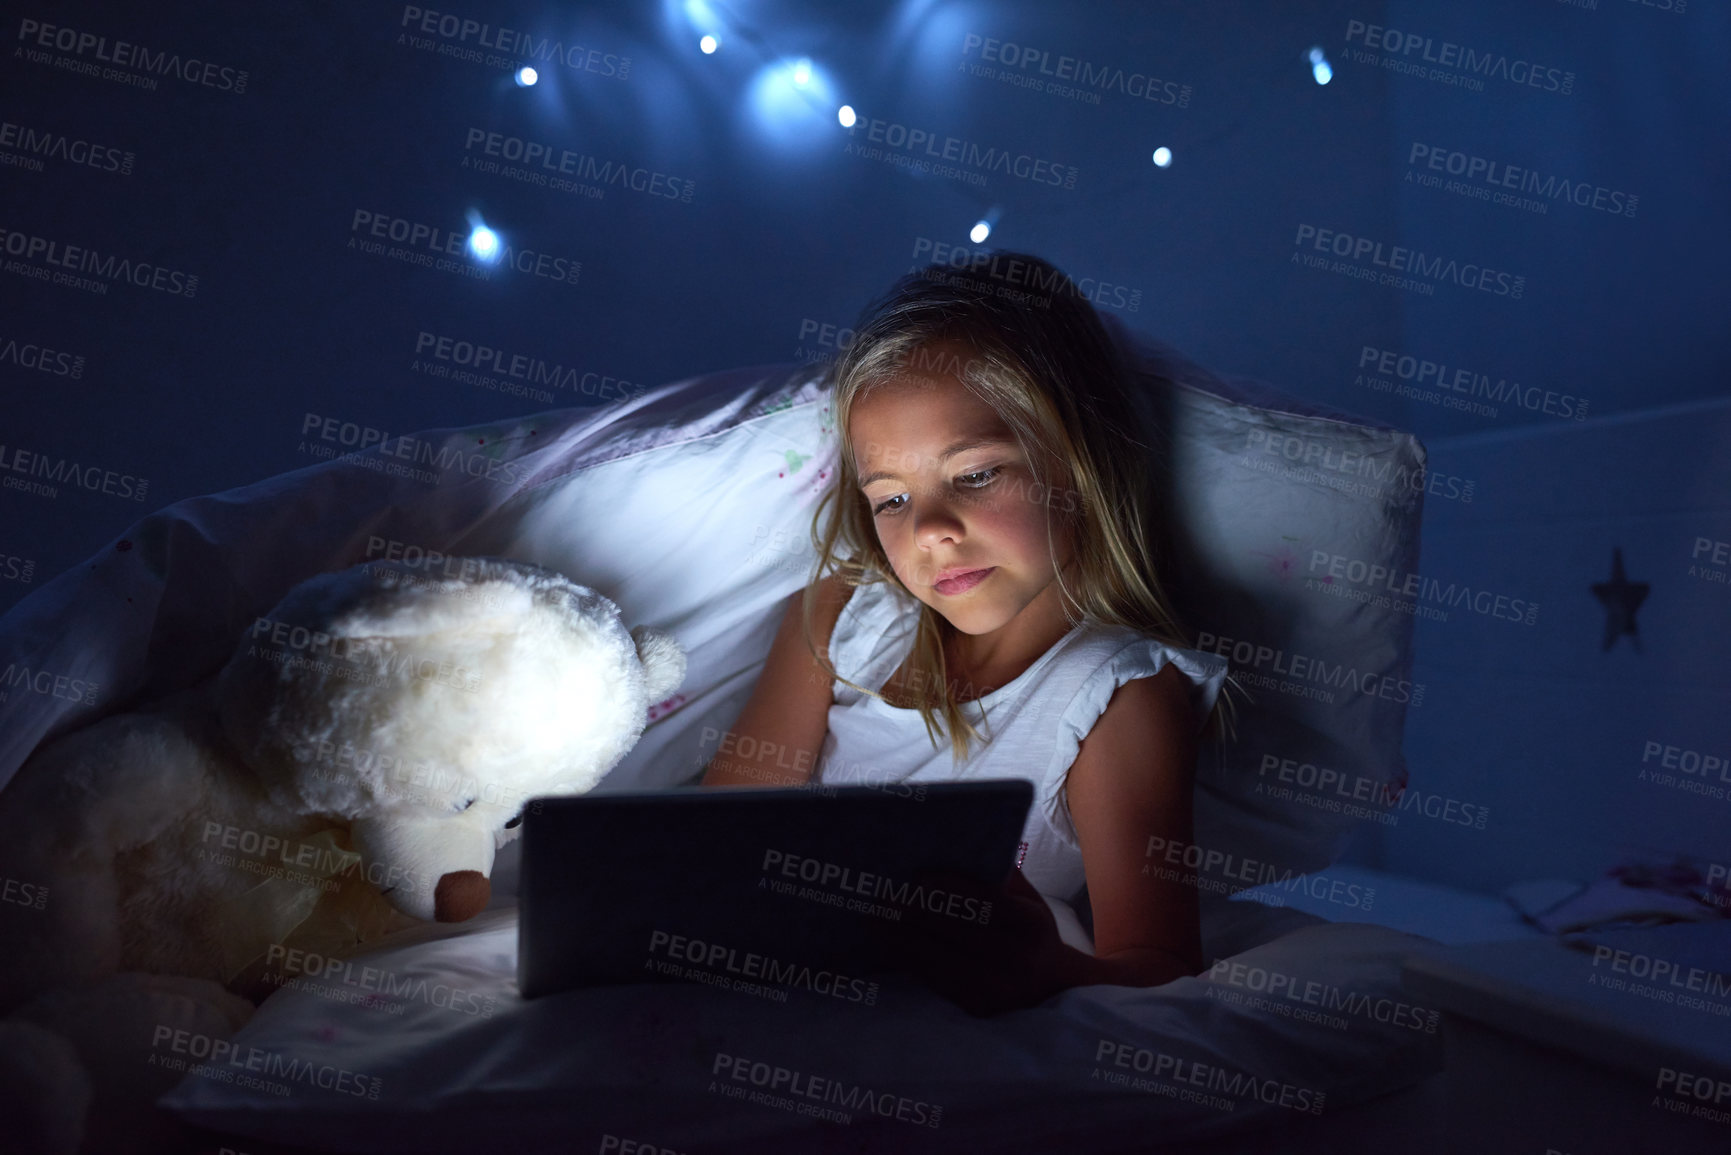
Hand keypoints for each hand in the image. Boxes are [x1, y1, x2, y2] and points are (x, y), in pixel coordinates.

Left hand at [874, 865, 1071, 1015]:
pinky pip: (937, 980)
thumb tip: (959, 849)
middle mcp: (1018, 957)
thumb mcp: (1028, 900)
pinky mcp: (978, 1006)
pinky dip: (911, 960)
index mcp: (1032, 923)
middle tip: (883, 897)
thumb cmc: (1030, 931)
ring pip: (940, 957)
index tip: (917, 878)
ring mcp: (998, 987)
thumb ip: (1000, 877)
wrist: (1050, 986)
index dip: (950, 889)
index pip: (986, 902)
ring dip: (902, 937)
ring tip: (875, 920)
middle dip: (916, 912)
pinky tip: (891, 945)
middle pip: (957, 930)